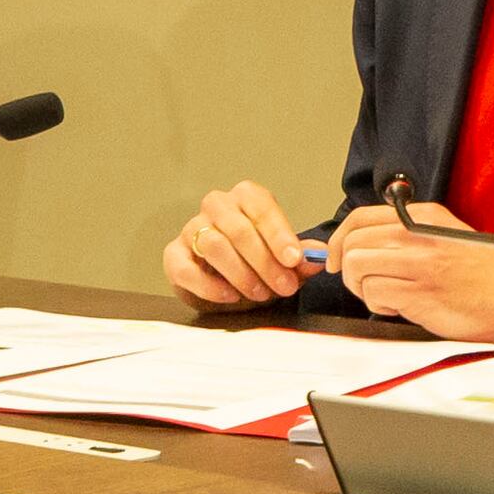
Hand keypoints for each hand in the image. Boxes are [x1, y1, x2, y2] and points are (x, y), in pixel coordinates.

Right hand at [160, 180, 313, 306]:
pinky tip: (230, 296)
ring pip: (214, 245)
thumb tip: (319, 258)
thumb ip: (300, 258)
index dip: (280, 235)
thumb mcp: (282, 260)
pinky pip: (186, 267)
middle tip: (284, 287)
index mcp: (246, 197)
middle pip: (239, 229)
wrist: (223, 284)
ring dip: (241, 273)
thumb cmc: (256, 263)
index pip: (262, 208)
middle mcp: (217, 206)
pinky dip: (209, 285)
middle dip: (265, 261)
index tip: (294, 261)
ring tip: (261, 294)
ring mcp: (191, 228)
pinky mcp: (173, 255)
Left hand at [324, 201, 493, 339]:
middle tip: (362, 282)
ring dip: (361, 287)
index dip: (339, 240)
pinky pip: (373, 295)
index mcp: (424, 216)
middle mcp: (418, 234)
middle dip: (346, 267)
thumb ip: (408, 232)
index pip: (360, 217)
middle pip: (351, 243)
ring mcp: (419, 263)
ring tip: (384, 295)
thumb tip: (361, 242)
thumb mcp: (446, 234)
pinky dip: (378, 306)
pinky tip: (398, 307)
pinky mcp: (419, 293)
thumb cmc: (483, 272)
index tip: (336, 257)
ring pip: (356, 267)